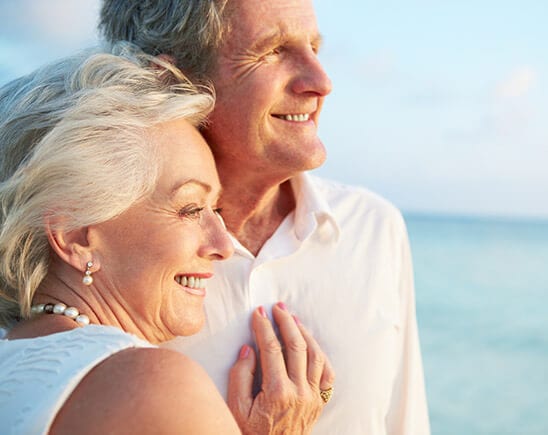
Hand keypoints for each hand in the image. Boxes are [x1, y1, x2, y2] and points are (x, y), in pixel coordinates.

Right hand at [227, 302, 334, 434]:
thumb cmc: (250, 433)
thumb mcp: (236, 408)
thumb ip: (240, 376)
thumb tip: (248, 349)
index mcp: (277, 392)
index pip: (271, 349)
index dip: (263, 327)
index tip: (258, 313)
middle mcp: (300, 391)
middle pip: (296, 346)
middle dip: (286, 322)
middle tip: (277, 307)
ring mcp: (313, 396)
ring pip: (315, 355)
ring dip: (304, 333)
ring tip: (293, 318)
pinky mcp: (320, 401)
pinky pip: (327, 372)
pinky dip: (320, 354)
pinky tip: (310, 343)